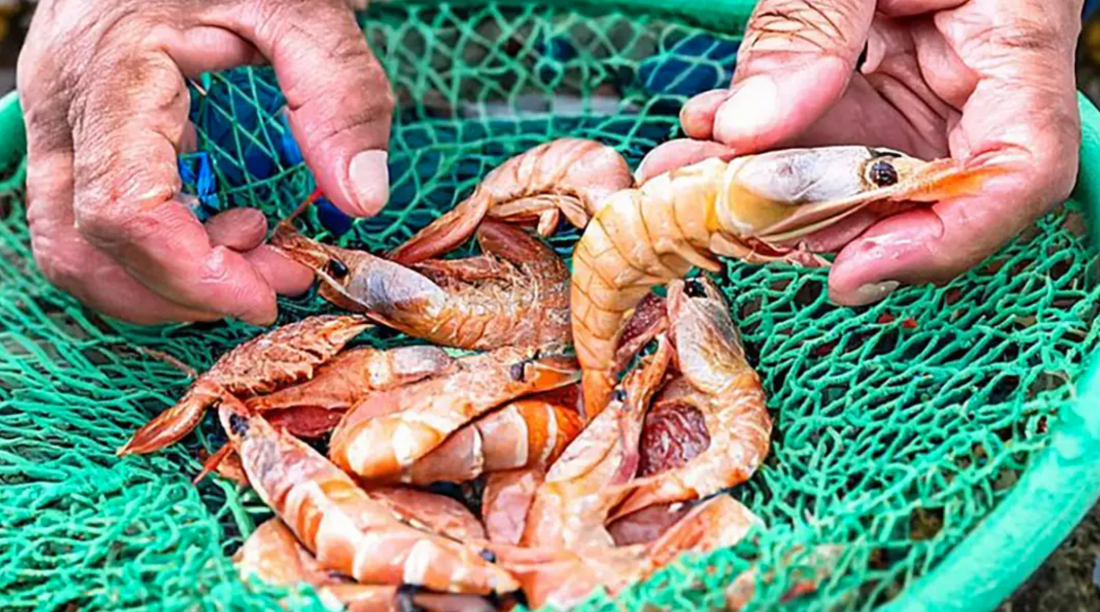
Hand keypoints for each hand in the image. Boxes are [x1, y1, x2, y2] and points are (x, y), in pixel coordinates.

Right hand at [17, 0, 392, 324]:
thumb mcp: (306, 8)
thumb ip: (340, 97)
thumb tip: (361, 198)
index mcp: (113, 69)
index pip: (122, 209)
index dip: (191, 274)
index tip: (269, 293)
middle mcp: (64, 104)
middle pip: (83, 247)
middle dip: (183, 288)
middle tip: (274, 276)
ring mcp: (60, 120)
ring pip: (72, 246)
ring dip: (163, 279)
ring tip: (253, 249)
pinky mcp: (78, 131)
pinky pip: (90, 220)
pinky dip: (156, 250)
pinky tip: (224, 227)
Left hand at [640, 0, 1082, 304]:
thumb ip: (809, 27)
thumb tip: (750, 130)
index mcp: (1015, 38)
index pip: (1019, 171)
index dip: (943, 241)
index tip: (848, 272)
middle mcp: (978, 82)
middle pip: (918, 191)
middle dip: (813, 216)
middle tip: (724, 216)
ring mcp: (926, 88)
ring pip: (854, 171)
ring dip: (766, 182)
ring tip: (686, 171)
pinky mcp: (880, 83)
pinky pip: (825, 133)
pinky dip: (764, 140)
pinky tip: (709, 127)